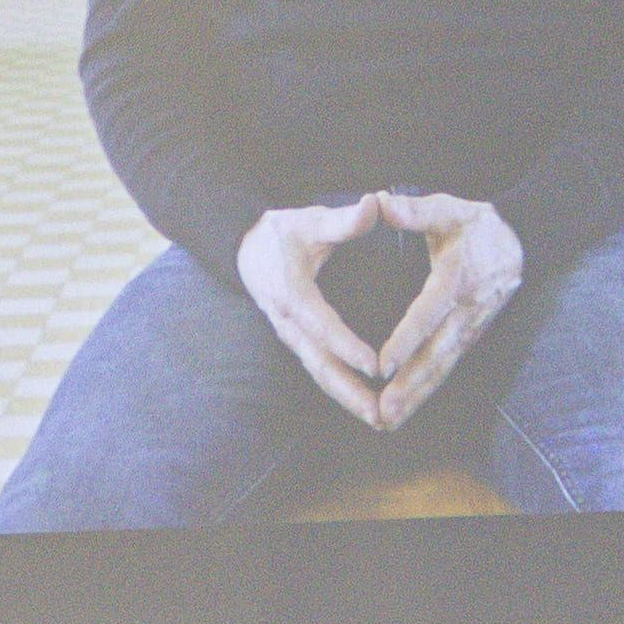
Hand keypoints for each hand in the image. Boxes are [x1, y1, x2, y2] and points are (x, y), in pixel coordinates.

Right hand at [233, 195, 411, 430]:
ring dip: (348, 399)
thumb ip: (343, 219)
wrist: (243, 247)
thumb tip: (375, 204)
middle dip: (350, 391)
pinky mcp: (297, 341)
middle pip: (319, 364)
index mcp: (291, 293)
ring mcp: (291, 335)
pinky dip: (341, 391)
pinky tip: (365, 406)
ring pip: (319, 374)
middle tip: (380, 414)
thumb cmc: (280, 233)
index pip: (321, 325)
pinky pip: (319, 370)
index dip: (347, 346)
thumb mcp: (308, 220)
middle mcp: (288, 322)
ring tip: (379, 420)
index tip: (374, 365)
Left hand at [352, 195, 530, 425]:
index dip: (406, 340)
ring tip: (388, 419)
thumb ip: (415, 210)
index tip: (383, 363)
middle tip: (383, 408)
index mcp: (456, 279)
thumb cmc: (478, 225)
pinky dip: (426, 390)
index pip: (428, 314)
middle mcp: (466, 311)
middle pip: (435, 354)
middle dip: (409, 384)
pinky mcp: (470, 337)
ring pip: (442, 367)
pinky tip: (405, 409)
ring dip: (416, 396)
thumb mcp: (449, 208)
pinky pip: (447, 367)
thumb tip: (380, 202)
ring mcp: (471, 328)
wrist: (523, 241)